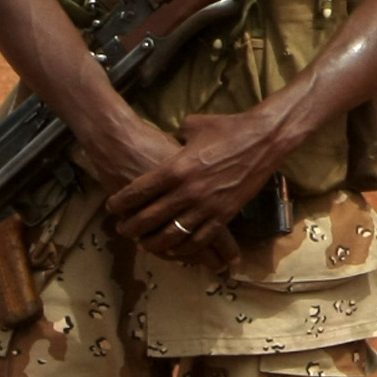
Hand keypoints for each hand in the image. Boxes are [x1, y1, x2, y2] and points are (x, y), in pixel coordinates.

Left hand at [108, 107, 285, 267]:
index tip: (112, 208)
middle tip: (122, 230)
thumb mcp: (194, 127)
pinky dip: (184, 248)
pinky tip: (174, 250)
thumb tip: (169, 140)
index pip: (139, 192)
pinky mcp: (224, 215)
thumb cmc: (228, 128)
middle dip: (131, 227)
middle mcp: (188, 191)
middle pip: (150, 218)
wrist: (263, 139)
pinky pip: (199, 239)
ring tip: (144, 244)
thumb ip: (176, 137)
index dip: (122, 203)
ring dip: (154, 243)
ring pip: (172, 234)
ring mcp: (207, 206)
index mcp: (176, 167)